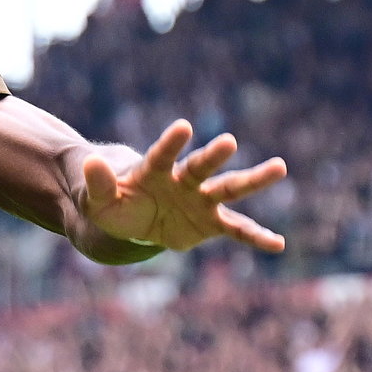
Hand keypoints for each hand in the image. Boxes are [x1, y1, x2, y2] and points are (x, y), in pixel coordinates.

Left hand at [80, 120, 288, 256]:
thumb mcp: (98, 198)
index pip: (163, 154)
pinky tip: (278, 244)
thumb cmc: (113, 202)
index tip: (184, 127)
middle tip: (229, 142)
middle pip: (201, 166)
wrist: (132, 217)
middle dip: (214, 156)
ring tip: (280, 166)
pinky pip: (237, 230)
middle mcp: (183, 179)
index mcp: (155, 170)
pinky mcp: (211, 222)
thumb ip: (98, 183)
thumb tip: (91, 164)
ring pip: (229, 188)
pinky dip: (256, 237)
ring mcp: (201, 199)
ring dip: (253, 179)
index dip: (171, 142)